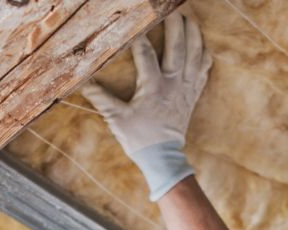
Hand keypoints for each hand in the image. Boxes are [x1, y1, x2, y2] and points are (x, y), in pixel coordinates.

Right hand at [80, 13, 211, 200]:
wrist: (163, 157)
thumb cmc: (139, 138)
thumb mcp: (117, 119)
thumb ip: (101, 99)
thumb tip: (83, 82)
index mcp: (154, 87)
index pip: (147, 55)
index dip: (141, 37)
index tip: (136, 23)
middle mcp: (174, 84)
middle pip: (178, 48)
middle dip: (175, 25)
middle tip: (172, 9)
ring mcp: (187, 88)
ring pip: (195, 55)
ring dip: (193, 35)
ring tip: (189, 18)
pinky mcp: (194, 94)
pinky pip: (204, 70)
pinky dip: (204, 55)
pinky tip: (202, 44)